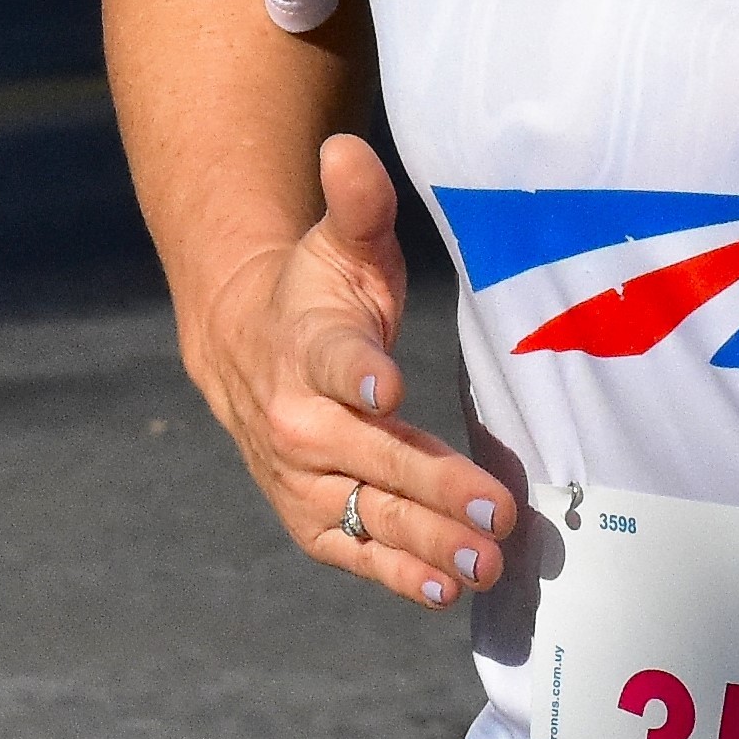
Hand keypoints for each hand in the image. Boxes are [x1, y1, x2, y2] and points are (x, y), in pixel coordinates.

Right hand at [178, 134, 515, 612]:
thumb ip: (356, 203)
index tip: (389, 388)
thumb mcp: (337, 242)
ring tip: (484, 563)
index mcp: (305, 346)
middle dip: (431, 485)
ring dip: (426, 543)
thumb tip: (347, 147)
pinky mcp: (310, 515)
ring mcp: (300, 476)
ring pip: (367, 514)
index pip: (333, 361)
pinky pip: (354, 549)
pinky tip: (445, 591)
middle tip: (497, 508)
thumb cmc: (314, 292)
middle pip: (367, 455)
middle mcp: (296, 419)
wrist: (241, 348)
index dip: (359, 374)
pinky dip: (397, 574)